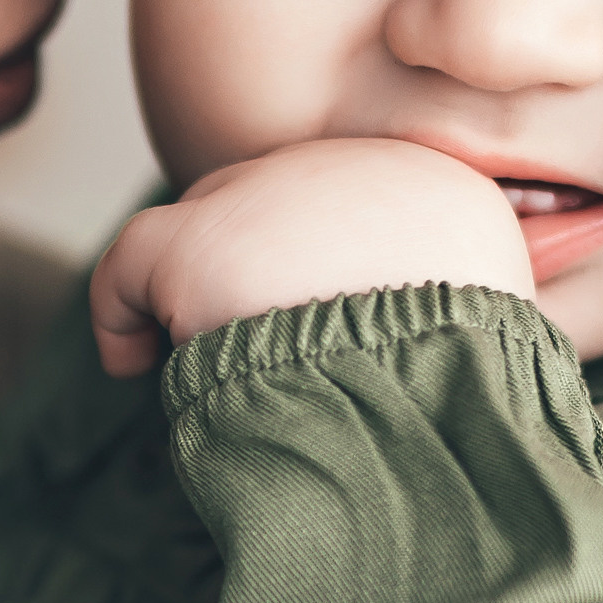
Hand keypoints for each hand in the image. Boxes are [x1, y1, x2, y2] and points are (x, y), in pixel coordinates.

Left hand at [89, 138, 535, 377]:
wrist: (439, 434)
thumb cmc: (465, 417)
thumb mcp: (480, 343)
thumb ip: (438, 313)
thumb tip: (393, 337)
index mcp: (441, 192)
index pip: (346, 206)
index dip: (308, 270)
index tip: (304, 337)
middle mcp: (357, 168)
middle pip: (269, 204)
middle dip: (249, 275)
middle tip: (252, 356)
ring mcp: (275, 197)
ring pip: (209, 229)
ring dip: (204, 299)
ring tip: (217, 371)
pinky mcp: (203, 244)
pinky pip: (132, 264)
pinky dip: (122, 314)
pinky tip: (135, 364)